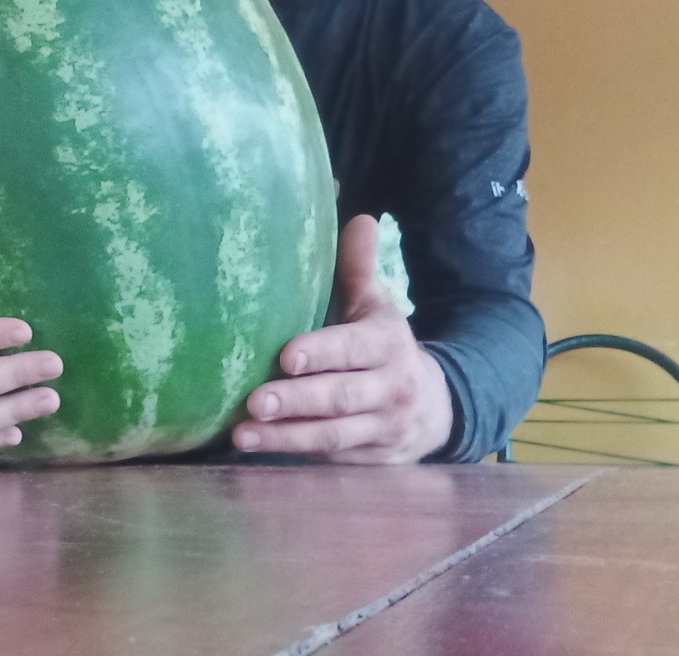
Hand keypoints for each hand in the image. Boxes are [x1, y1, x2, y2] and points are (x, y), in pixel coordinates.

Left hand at [231, 215, 452, 463]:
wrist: (436, 408)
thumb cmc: (385, 347)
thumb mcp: (379, 307)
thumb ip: (360, 268)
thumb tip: (359, 217)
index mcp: (389, 344)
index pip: (354, 349)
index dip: (322, 353)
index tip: (286, 356)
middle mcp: (390, 388)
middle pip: (341, 397)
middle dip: (297, 400)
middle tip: (253, 401)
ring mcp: (380, 429)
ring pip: (333, 436)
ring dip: (286, 436)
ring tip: (241, 435)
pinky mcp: (367, 461)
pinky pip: (330, 460)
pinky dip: (294, 455)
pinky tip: (257, 451)